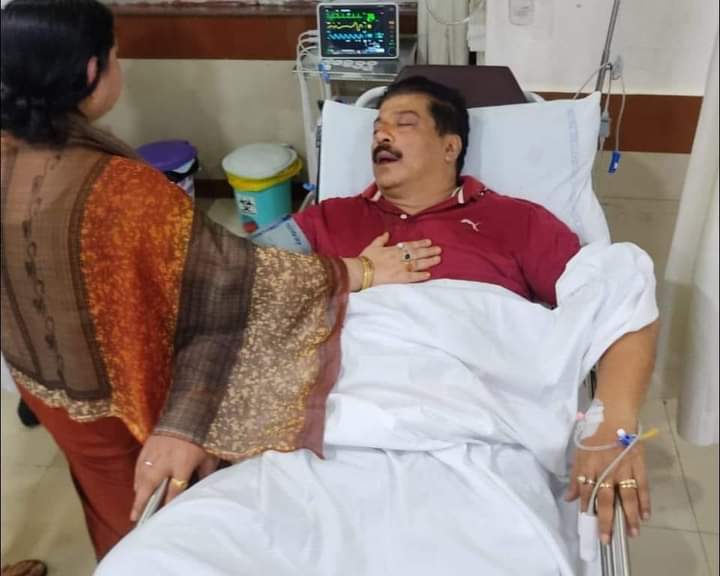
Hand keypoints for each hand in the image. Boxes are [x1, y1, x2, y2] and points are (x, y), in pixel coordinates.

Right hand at [130, 434, 218, 521]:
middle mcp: (165, 461)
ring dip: (138, 493)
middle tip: (135, 518)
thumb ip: (206, 472)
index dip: (168, 503)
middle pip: (150, 486)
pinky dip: (137, 478)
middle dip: (143, 503)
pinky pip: (139, 466)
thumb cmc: (201, 435)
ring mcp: (154, 454)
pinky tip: (137, 486)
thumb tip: (204, 486)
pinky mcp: (147, 446)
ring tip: (135, 507)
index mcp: (182, 464)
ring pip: (142, 477)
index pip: (174, 490)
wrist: (188, 411)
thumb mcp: (209, 455)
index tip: (163, 515)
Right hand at [361, 232, 441, 285]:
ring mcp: (399, 267)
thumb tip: (387, 233)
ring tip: (438, 259)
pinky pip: (411, 277)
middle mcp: (399, 257)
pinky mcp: (398, 278)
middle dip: (429, 251)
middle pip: (416, 254)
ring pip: (417, 263)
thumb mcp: (372, 246)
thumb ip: (381, 240)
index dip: (420, 244)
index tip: (429, 242)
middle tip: (439, 250)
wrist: (360, 270)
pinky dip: (420, 276)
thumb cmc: (365, 258)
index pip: (410, 245)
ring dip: (428, 261)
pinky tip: (428, 275)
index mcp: (393, 250)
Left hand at [565, 423, 650, 543]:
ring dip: (630, 516)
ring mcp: (623, 469)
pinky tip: (645, 515)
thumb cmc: (593, 433)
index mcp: (589, 467)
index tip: (588, 527)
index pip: (586, 493)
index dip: (586, 510)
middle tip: (607, 538)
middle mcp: (605, 471)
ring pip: (627, 497)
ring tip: (632, 533)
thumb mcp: (579, 453)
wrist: (614, 415)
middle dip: (606, 520)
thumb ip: (576, 477)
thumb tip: (569, 498)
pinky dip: (645, 502)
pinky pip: (643, 487)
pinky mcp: (638, 465)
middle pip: (605, 499)